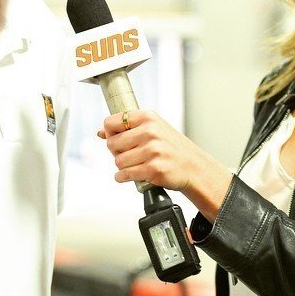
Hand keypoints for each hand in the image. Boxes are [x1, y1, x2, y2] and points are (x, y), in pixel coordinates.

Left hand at [99, 109, 232, 221]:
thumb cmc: (171, 147)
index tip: (116, 139)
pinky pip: (125, 174)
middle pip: (112, 144)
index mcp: (147, 118)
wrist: (193, 166)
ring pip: (118, 161)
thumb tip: (100, 132)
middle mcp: (149, 132)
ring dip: (122, 167)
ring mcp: (152, 150)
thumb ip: (128, 128)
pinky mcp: (153, 169)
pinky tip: (131, 175)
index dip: (109, 133)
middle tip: (128, 155)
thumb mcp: (153, 129)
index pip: (111, 123)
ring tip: (135, 165)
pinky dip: (123, 177)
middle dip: (116, 152)